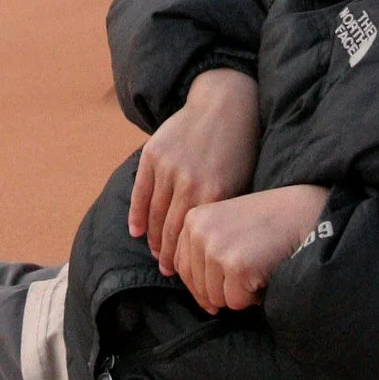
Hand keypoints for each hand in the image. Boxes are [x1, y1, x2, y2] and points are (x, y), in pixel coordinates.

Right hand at [129, 67, 260, 275]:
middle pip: (170, 230)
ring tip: (156, 254)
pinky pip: (140, 192)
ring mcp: (168, 168)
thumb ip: (225, 213)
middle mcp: (189, 183)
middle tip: (168, 271)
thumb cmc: (239, 148)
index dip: (187, 259)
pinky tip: (136, 232)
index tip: (185, 275)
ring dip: (152, 239)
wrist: (225, 104)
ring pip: (153, 214)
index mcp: (215, 194)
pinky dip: (136, 215)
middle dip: (168, 255)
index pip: (193, 237)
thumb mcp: (242, 183)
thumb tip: (215, 249)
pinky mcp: (153, 154)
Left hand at [173, 183, 329, 314]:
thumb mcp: (226, 225)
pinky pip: (236, 302)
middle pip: (197, 287)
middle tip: (249, 268)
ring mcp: (216, 249)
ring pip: (216, 298)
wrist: (303, 213)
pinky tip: (265, 273)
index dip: (202, 282)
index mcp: (193, 219)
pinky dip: (253, 297)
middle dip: (223, 288)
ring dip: (239, 293)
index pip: (182, 268)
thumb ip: (205, 251)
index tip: (225, 278)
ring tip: (257, 267)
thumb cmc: (268, 223)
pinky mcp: (236, 267)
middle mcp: (199, 232)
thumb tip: (202, 300)